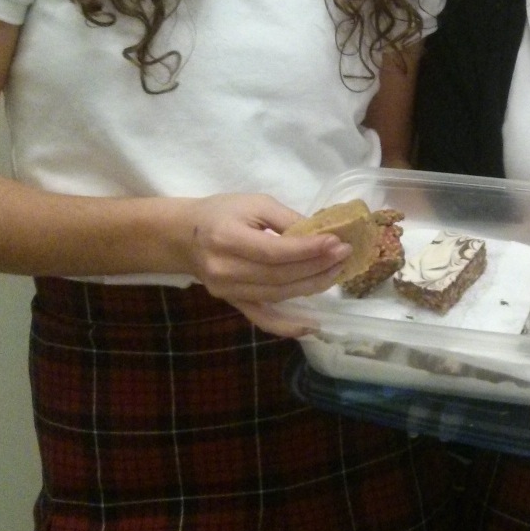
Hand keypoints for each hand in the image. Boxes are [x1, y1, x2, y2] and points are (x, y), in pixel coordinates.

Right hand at [179, 194, 352, 336]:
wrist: (185, 236)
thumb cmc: (222, 212)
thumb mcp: (254, 203)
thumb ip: (287, 218)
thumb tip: (322, 234)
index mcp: (227, 238)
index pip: (275, 251)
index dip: (308, 250)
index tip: (337, 242)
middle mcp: (224, 270)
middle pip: (279, 276)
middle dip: (317, 266)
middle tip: (344, 255)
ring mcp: (228, 292)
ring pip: (278, 295)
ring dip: (312, 286)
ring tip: (337, 271)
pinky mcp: (233, 303)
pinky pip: (262, 320)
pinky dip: (288, 326)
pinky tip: (313, 325)